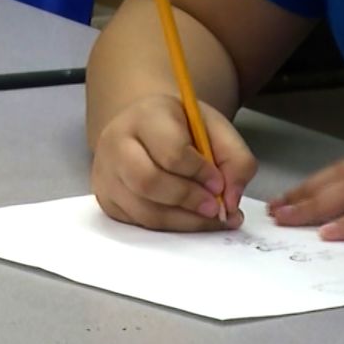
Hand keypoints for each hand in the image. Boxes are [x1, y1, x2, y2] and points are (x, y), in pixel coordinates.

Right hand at [91, 94, 255, 230]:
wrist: (147, 129)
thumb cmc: (182, 129)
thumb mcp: (216, 130)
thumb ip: (236, 160)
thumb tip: (231, 201)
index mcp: (146, 117)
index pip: (170, 152)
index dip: (199, 173)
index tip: (219, 183)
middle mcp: (117, 143)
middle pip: (148, 182)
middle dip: (188, 200)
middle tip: (215, 208)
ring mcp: (107, 173)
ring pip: (144, 210)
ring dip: (184, 220)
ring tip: (210, 217)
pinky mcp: (107, 199)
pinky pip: (139, 223)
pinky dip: (171, 227)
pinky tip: (190, 219)